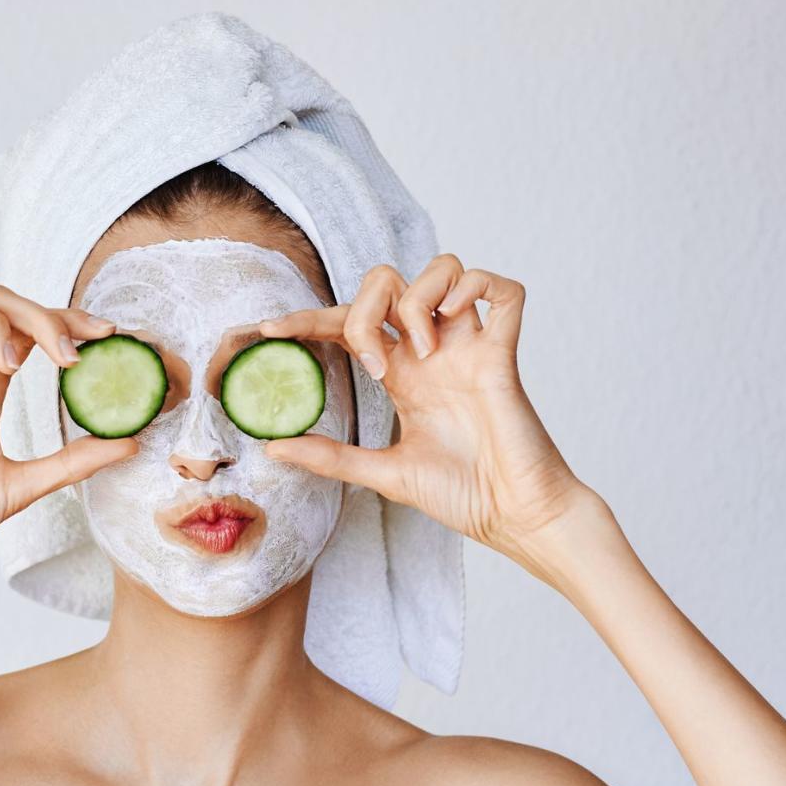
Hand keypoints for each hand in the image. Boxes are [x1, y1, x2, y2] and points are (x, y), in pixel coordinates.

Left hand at [259, 254, 593, 584]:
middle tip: (376, 362)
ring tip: (423, 348)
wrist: (515, 517)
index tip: (271, 331)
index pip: (348, 322)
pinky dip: (477, 287)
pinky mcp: (504, 354)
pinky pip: (504, 291)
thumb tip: (272, 447)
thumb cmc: (462, 496)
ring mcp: (469, 347)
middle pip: (389, 280)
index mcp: (402, 375)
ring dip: (419, 298)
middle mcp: (433, 352)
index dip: (308, 318)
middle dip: (366, 305)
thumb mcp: (384, 474)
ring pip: (444, 268)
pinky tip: (457, 318)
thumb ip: (331, 457)